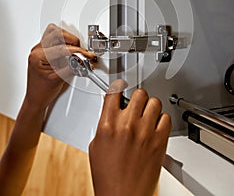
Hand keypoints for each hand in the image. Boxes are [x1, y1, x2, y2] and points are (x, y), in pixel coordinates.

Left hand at [26, 23, 95, 110]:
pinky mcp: (44, 50)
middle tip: (80, 50)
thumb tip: (82, 59)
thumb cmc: (42, 91)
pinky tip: (69, 50)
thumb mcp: (59, 79)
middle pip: (56, 32)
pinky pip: (54, 38)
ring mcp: (40, 48)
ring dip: (67, 38)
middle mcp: (37, 50)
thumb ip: (72, 67)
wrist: (36, 98)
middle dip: (72, 40)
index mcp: (38, 56)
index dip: (76, 51)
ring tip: (75, 48)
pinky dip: (64, 41)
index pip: (61, 48)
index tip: (85, 55)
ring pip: (54, 32)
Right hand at [89, 80, 170, 195]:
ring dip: (150, 107)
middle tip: (136, 104)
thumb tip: (111, 110)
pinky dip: (162, 120)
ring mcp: (145, 132)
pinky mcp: (160, 141)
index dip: (118, 86)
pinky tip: (155, 126)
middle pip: (139, 93)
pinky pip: (166, 118)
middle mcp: (127, 125)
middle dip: (137, 97)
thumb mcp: (96, 145)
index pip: (114, 92)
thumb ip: (104, 123)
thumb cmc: (108, 176)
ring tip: (147, 115)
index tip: (120, 86)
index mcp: (108, 124)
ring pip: (154, 102)